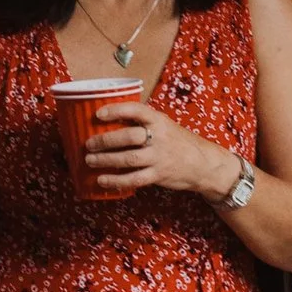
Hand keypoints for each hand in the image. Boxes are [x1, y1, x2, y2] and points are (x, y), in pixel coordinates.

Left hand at [83, 102, 238, 198]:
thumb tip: (111, 119)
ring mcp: (159, 157)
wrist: (203, 163)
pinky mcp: (158, 175)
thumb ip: (143, 122)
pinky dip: (116, 180)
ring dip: (106, 160)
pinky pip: (134, 179)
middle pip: (128, 137)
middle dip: (105, 140)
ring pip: (128, 159)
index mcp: (158, 120)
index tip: (98, 114)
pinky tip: (102, 180)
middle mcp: (159, 137)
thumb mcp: (164, 125)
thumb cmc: (178, 141)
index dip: (116, 110)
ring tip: (90, 160)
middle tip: (88, 144)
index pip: (136, 110)